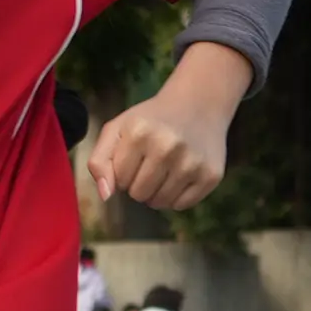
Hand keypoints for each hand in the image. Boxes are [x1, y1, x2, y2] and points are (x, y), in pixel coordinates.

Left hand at [88, 44, 247, 209]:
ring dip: (157, 192)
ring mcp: (192, 162)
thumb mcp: (118, 129)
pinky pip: (181, 205)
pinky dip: (176, 197)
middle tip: (151, 162)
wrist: (198, 105)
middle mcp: (167, 147)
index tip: (135, 156)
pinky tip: (180, 175)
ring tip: (164, 169)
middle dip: (139, 184)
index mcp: (139, 133)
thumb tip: (106, 196)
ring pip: (160, 203)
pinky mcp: (210, 175)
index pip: (119, 181)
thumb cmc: (151, 120)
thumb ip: (99, 161)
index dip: (124, 172)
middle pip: (139, 194)